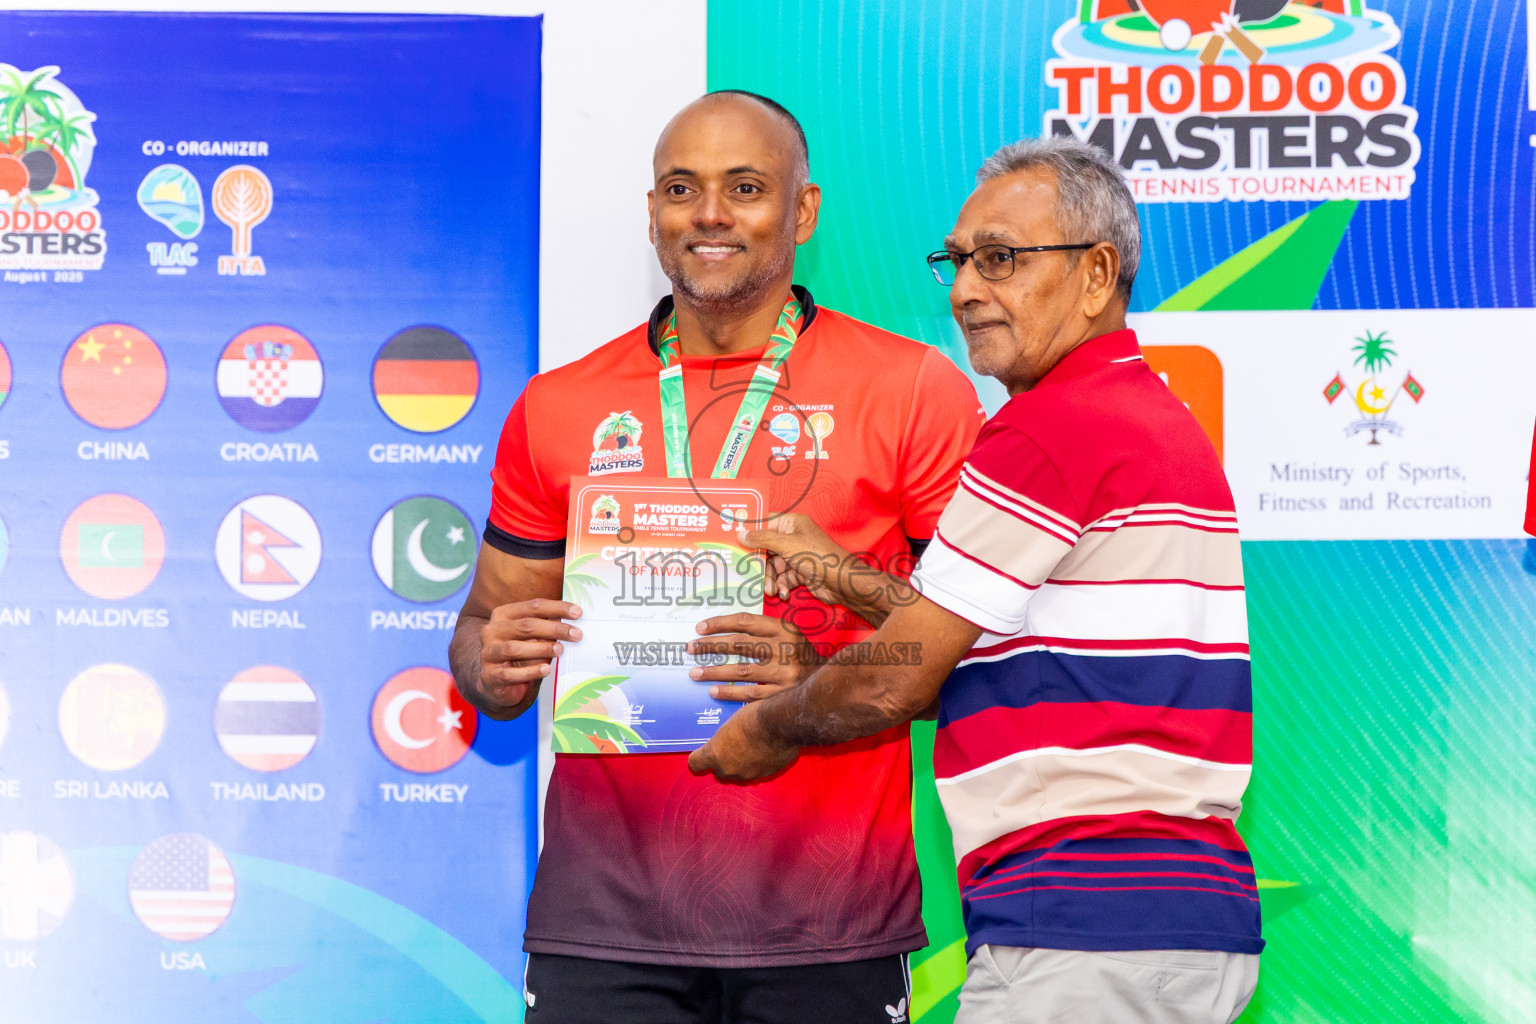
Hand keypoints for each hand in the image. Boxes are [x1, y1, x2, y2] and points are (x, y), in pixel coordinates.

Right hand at [477, 599, 581, 714]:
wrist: (494, 681)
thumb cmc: (519, 653)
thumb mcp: (531, 637)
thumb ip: (546, 627)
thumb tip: (573, 618)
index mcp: (503, 614)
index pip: (533, 606)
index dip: (557, 608)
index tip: (578, 613)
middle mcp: (492, 631)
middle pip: (526, 626)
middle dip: (554, 629)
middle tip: (577, 634)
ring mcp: (488, 653)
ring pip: (515, 648)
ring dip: (541, 649)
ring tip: (560, 650)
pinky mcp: (490, 676)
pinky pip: (510, 673)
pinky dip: (530, 672)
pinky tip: (546, 670)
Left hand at [687, 612, 822, 702]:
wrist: (832, 684)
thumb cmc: (802, 657)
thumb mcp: (790, 636)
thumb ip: (764, 632)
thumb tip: (724, 632)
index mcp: (785, 629)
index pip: (746, 621)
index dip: (720, 623)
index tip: (699, 627)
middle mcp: (785, 649)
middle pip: (740, 645)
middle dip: (711, 646)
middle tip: (690, 648)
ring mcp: (784, 673)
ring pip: (741, 671)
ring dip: (714, 672)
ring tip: (695, 673)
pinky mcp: (783, 694)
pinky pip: (750, 694)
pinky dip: (730, 693)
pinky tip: (713, 692)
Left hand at [688, 702, 798, 782]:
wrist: (781, 724)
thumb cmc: (753, 718)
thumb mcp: (730, 722)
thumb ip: (723, 738)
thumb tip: (725, 738)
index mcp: (715, 754)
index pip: (695, 764)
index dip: (698, 758)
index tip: (702, 752)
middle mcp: (728, 769)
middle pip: (718, 771)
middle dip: (722, 761)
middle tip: (730, 746)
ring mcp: (747, 775)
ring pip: (737, 773)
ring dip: (740, 764)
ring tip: (750, 746)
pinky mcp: (764, 775)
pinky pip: (755, 772)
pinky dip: (757, 764)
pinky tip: (763, 750)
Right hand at [740, 513, 851, 604]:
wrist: (842, 583)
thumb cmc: (816, 556)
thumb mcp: (786, 545)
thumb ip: (761, 539)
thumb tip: (739, 534)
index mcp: (791, 523)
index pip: (764, 522)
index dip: (749, 531)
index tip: (730, 538)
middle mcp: (793, 537)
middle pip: (766, 548)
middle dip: (759, 564)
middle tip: (749, 574)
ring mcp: (796, 555)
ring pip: (773, 566)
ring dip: (770, 579)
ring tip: (770, 590)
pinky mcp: (800, 572)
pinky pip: (783, 577)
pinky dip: (781, 585)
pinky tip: (783, 594)